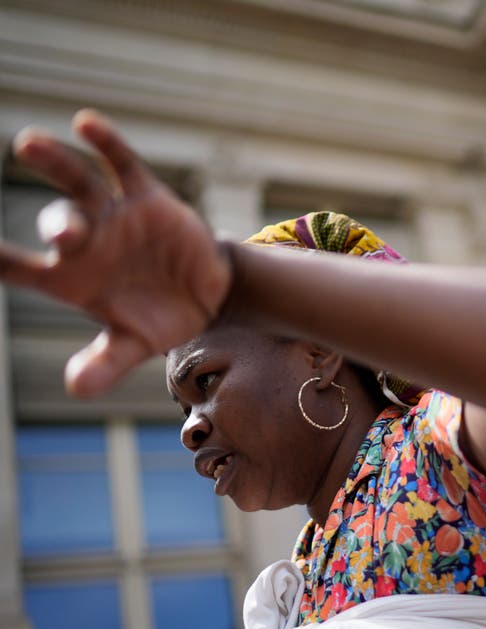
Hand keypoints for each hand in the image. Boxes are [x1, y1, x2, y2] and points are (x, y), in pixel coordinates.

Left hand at [0, 109, 230, 396]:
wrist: (206, 294)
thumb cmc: (157, 318)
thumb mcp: (133, 344)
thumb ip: (106, 362)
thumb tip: (78, 389)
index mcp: (68, 278)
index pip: (15, 266)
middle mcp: (83, 240)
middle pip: (58, 222)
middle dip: (58, 224)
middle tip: (65, 237)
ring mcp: (112, 214)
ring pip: (78, 184)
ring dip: (56, 164)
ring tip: (28, 145)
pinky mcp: (145, 196)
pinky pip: (120, 164)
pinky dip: (105, 142)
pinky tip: (85, 122)